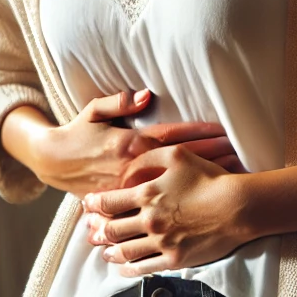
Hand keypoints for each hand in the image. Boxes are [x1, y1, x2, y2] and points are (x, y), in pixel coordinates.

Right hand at [29, 91, 239, 197]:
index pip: (173, 137)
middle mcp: (135, 167)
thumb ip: (118, 102)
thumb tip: (145, 95)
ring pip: (177, 181)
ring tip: (234, 173)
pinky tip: (203, 195)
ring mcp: (133, 186)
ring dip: (204, 176)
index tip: (226, 130)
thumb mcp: (93, 111)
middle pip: (182, 161)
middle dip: (212, 155)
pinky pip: (161, 197)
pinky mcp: (128, 200)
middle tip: (242, 152)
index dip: (200, 133)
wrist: (54, 163)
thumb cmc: (77, 133)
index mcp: (129, 143)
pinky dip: (184, 196)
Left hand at [82, 145, 251, 274]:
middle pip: (112, 229)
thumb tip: (127, 167)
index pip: (109, 202)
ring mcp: (162, 242)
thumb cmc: (208, 177)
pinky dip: (129, 269)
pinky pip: (145, 268)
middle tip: (89, 231)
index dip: (94, 204)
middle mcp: (149, 220)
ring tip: (103, 251)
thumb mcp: (175, 155)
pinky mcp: (175, 259)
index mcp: (146, 194)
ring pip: (125, 251)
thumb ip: (146, 158)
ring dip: (110, 251)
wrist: (237, 206)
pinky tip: (123, 268)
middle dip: (97, 230)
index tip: (88, 205)